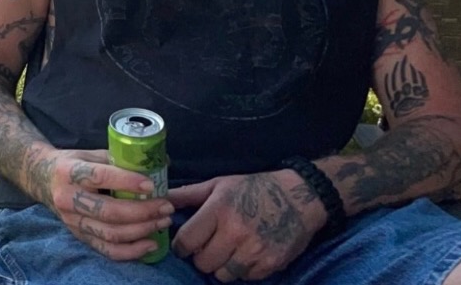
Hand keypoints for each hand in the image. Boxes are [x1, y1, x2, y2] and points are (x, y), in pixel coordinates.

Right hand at [40, 149, 172, 260]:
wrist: (42, 178)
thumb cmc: (72, 163)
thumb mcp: (90, 153)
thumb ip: (120, 159)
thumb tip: (160, 161)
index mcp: (70, 171)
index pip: (101, 177)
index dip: (128, 182)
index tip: (151, 185)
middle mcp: (67, 198)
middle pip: (109, 211)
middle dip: (142, 211)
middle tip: (165, 207)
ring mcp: (72, 221)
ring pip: (110, 233)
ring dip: (141, 230)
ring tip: (162, 222)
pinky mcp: (78, 235)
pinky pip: (106, 249)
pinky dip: (131, 251)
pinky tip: (151, 244)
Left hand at [169, 170, 324, 281]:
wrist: (300, 196)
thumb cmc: (253, 188)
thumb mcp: (219, 185)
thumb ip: (187, 195)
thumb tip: (160, 199)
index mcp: (219, 210)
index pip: (186, 241)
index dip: (181, 247)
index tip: (184, 245)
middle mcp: (235, 232)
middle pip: (203, 263)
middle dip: (201, 257)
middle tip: (208, 248)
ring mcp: (255, 250)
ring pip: (222, 275)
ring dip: (221, 266)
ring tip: (227, 252)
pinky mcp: (271, 264)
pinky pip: (245, 278)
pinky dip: (242, 270)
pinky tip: (245, 255)